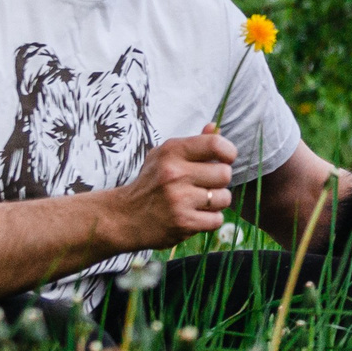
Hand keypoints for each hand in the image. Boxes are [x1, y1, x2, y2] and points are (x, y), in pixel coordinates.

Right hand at [116, 125, 236, 248]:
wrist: (123, 217)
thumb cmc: (151, 183)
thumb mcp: (164, 156)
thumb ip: (194, 142)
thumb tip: (216, 127)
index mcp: (172, 151)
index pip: (216, 144)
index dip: (228, 152)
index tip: (223, 160)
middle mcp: (175, 173)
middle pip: (225, 174)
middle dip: (219, 181)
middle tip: (204, 185)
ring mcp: (179, 200)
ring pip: (224, 198)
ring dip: (215, 202)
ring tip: (197, 202)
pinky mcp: (183, 223)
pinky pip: (217, 220)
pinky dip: (209, 220)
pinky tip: (194, 216)